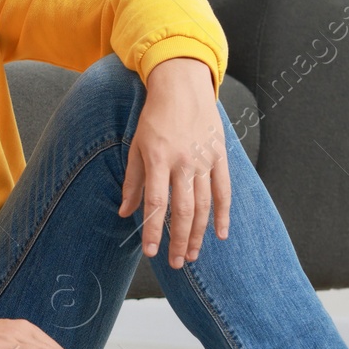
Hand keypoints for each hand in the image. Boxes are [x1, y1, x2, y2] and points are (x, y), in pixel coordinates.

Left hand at [120, 57, 230, 268]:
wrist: (182, 86)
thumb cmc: (155, 117)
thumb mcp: (136, 146)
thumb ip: (133, 181)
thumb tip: (125, 212)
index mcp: (158, 158)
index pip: (155, 203)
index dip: (153, 229)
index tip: (151, 252)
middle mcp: (183, 161)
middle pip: (183, 210)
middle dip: (179, 240)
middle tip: (176, 263)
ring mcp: (204, 159)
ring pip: (204, 205)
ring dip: (199, 233)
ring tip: (192, 255)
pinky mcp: (220, 156)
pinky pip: (224, 190)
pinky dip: (224, 214)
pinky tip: (220, 234)